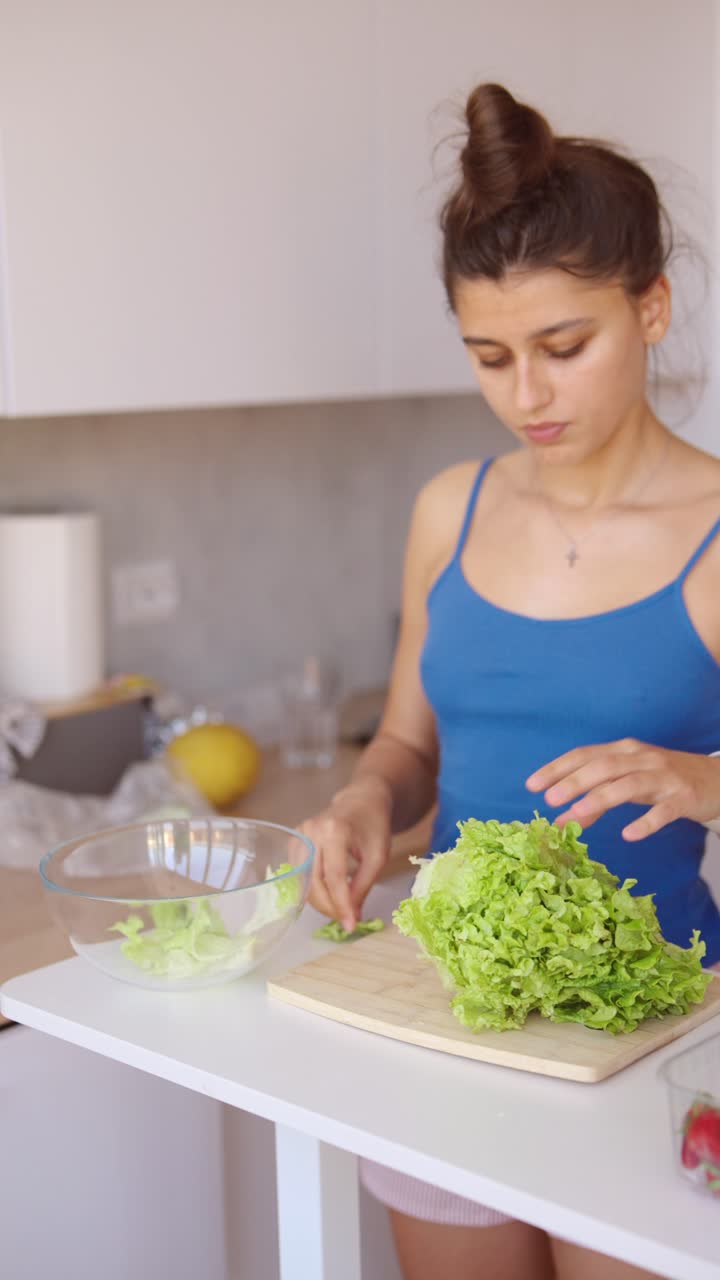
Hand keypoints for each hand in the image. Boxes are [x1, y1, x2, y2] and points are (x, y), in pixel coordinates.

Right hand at [299, 776, 391, 931]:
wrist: (361, 802)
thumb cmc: (373, 827)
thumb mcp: (377, 857)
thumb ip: (362, 886)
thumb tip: (351, 916)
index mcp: (335, 831)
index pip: (334, 877)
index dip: (341, 904)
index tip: (351, 925)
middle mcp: (311, 831)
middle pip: (314, 881)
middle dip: (330, 907)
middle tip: (347, 920)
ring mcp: (299, 834)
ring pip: (303, 881)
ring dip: (320, 901)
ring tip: (340, 908)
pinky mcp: (294, 840)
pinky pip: (299, 874)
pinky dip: (313, 889)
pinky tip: (329, 893)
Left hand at [526, 739, 719, 840]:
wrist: (715, 780)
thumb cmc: (662, 781)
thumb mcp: (628, 785)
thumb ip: (597, 799)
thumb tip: (562, 819)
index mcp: (623, 751)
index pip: (584, 755)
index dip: (557, 768)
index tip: (531, 784)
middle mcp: (641, 758)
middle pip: (602, 767)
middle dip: (573, 782)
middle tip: (549, 799)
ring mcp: (663, 777)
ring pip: (628, 784)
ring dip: (600, 798)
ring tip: (576, 814)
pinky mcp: (683, 798)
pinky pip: (663, 810)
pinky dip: (646, 822)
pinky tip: (629, 835)